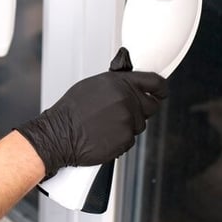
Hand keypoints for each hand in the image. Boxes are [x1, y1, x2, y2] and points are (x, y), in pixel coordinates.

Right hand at [16, 48, 166, 177]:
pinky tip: (104, 135)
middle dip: (141, 110)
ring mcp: (127, 120)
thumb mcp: (93, 86)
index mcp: (119, 83)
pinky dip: (120, 140)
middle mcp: (126, 99)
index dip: (161, 88)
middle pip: (151, 106)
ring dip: (127, 126)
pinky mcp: (125, 139)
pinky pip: (130, 139)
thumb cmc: (70, 111)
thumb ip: (116, 84)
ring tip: (105, 125)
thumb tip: (129, 85)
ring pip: (139, 124)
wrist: (59, 134)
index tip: (162, 91)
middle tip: (125, 113)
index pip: (153, 82)